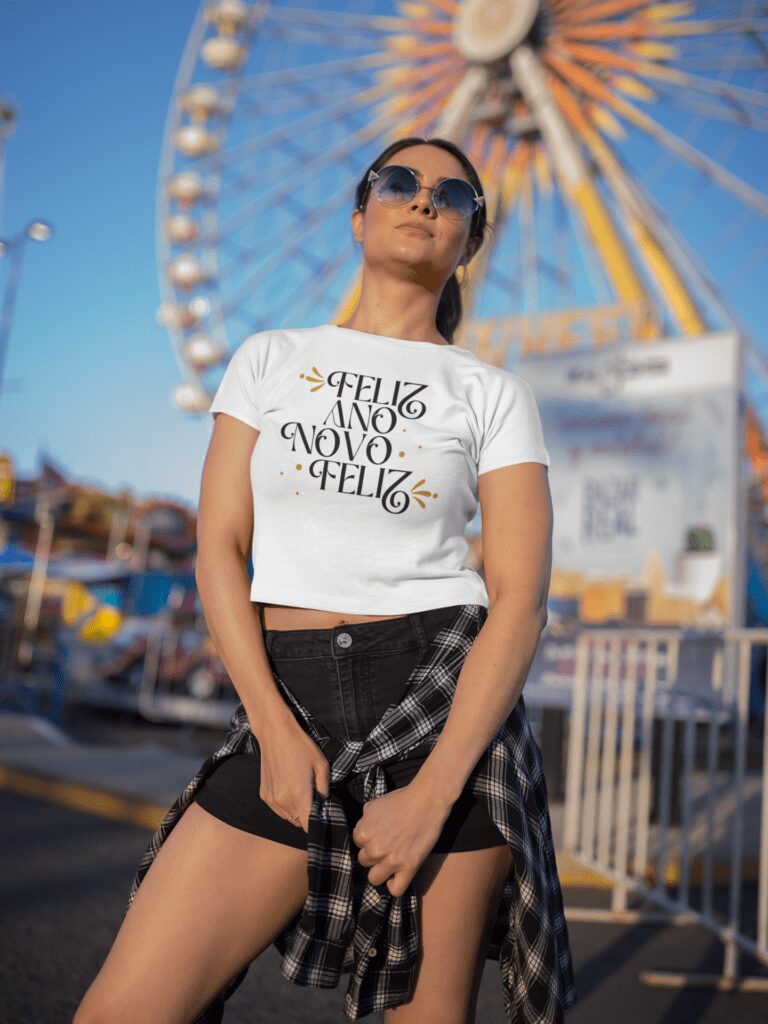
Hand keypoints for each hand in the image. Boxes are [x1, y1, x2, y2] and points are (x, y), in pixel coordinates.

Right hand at [256, 713, 329, 832]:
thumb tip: (326, 805)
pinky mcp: (264, 795)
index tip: (324, 818)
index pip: (310, 826)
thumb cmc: (301, 746)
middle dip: (309, 817)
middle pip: (300, 824)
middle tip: (315, 800)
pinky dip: (286, 807)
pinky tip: (290, 790)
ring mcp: (271, 799)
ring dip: (297, 813)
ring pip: (289, 818)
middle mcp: (283, 801)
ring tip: (302, 793)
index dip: (318, 826)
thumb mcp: (321, 765)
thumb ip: (324, 789)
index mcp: (299, 795)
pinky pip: (279, 811)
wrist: (274, 733)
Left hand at [351, 780, 452, 896]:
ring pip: (374, 879)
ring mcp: (391, 861)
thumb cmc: (401, 799)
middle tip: (387, 845)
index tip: (380, 834)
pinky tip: (396, 876)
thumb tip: (363, 831)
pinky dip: (394, 885)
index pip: (357, 844)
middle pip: (364, 861)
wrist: (427, 800)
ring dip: (380, 870)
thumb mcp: (374, 804)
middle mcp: (374, 849)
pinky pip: (395, 890)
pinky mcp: (408, 868)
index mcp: (363, 833)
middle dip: (374, 854)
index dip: (369, 838)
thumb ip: (364, 820)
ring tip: (390, 862)